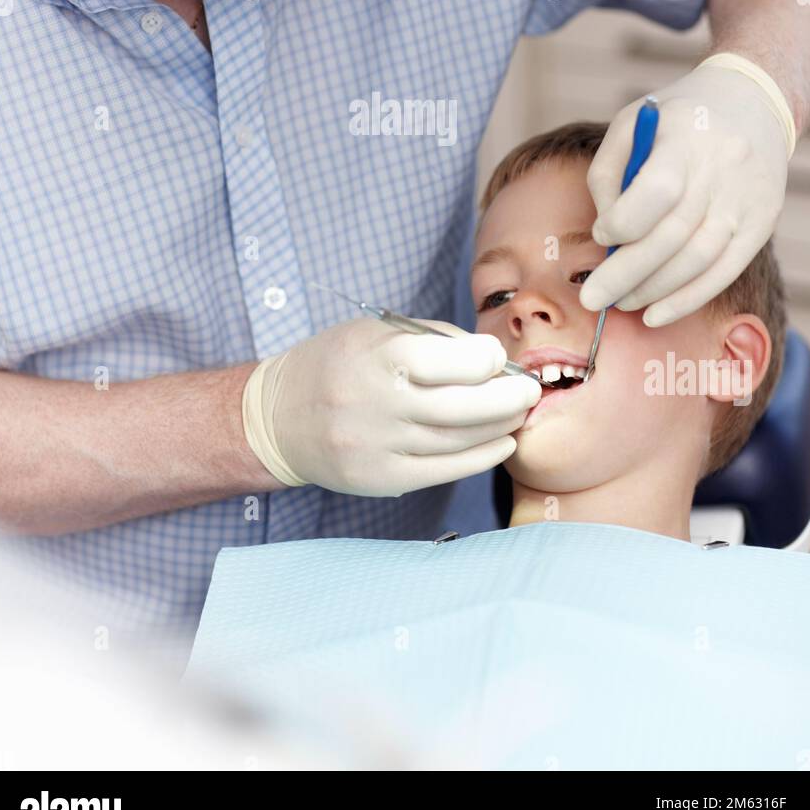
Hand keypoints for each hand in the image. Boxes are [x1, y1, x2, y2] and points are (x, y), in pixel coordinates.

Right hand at [241, 318, 540, 496]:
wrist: (280, 417)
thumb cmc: (337, 363)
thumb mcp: (376, 332)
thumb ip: (434, 340)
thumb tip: (492, 359)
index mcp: (379, 358)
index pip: (451, 362)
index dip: (486, 360)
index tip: (496, 358)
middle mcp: (379, 404)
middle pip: (463, 408)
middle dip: (507, 399)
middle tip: (529, 390)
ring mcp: (379, 446)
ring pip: (458, 442)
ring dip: (499, 428)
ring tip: (518, 414)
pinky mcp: (381, 478)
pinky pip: (444, 471)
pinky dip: (480, 458)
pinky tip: (500, 443)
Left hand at [579, 63, 789, 325]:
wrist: (754, 103)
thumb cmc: (676, 119)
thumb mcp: (631, 123)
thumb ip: (608, 175)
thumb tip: (605, 237)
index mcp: (685, 142)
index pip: (656, 193)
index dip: (623, 223)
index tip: (602, 234)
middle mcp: (721, 174)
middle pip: (672, 237)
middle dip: (625, 274)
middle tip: (592, 299)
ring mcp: (745, 203)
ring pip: (697, 262)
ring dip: (654, 291)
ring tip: (620, 303)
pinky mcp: (762, 225)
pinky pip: (724, 273)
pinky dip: (688, 300)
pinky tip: (656, 314)